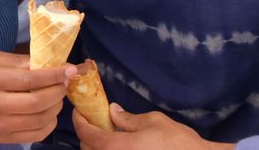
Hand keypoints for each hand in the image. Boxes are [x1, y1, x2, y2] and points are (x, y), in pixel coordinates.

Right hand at [0, 49, 76, 144]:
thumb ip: (16, 60)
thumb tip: (45, 61)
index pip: (30, 78)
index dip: (54, 75)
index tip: (70, 69)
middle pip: (38, 101)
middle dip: (59, 91)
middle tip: (65, 83)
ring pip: (40, 119)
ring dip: (56, 107)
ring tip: (57, 96)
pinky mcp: (3, 138)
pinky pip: (36, 134)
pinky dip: (49, 124)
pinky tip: (49, 113)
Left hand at [73, 103, 236, 149]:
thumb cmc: (178, 143)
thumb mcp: (154, 122)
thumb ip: (128, 119)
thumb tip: (112, 112)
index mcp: (117, 148)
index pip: (87, 135)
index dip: (79, 122)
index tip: (79, 113)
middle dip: (86, 135)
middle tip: (92, 122)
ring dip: (96, 147)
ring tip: (105, 135)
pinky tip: (118, 146)